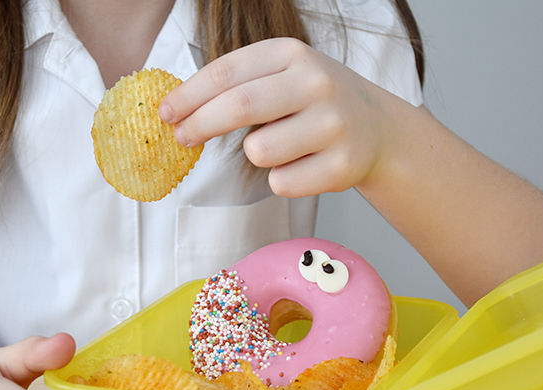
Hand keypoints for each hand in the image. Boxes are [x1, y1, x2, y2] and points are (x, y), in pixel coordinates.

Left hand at [159, 37, 398, 196]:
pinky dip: (280, 179)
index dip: (189, 95)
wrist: (377, 130)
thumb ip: (236, 86)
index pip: (226, 73)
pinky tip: (301, 165)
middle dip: (199, 125)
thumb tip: (177, 112)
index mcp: (292, 54)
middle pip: (238, 106)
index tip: (165, 113)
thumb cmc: (312, 103)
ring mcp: (333, 124)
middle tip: (180, 138)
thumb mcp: (281, 75)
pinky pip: (282, 183)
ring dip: (254, 154)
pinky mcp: (341, 166)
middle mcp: (316, 83)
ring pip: (259, 151)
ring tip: (275, 147)